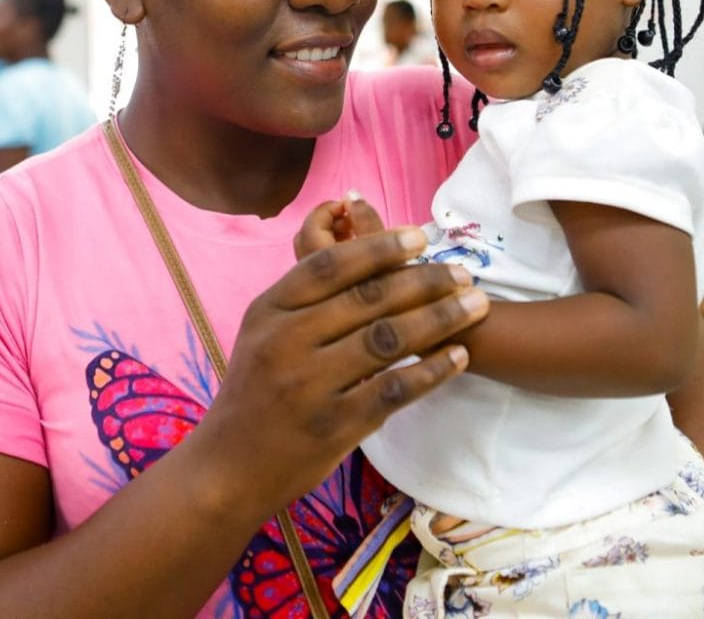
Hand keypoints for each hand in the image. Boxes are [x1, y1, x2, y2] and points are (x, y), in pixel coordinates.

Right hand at [196, 197, 487, 513]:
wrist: (228, 468)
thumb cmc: (254, 394)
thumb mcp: (263, 334)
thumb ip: (305, 300)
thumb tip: (369, 258)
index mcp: (268, 310)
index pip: (330, 265)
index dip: (379, 247)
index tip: (420, 237)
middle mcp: (286, 342)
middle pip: (368, 298)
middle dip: (424, 280)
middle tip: (463, 272)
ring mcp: (309, 386)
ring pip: (387, 339)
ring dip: (440, 318)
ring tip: (475, 306)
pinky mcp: (333, 426)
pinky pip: (394, 390)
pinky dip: (431, 370)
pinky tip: (458, 357)